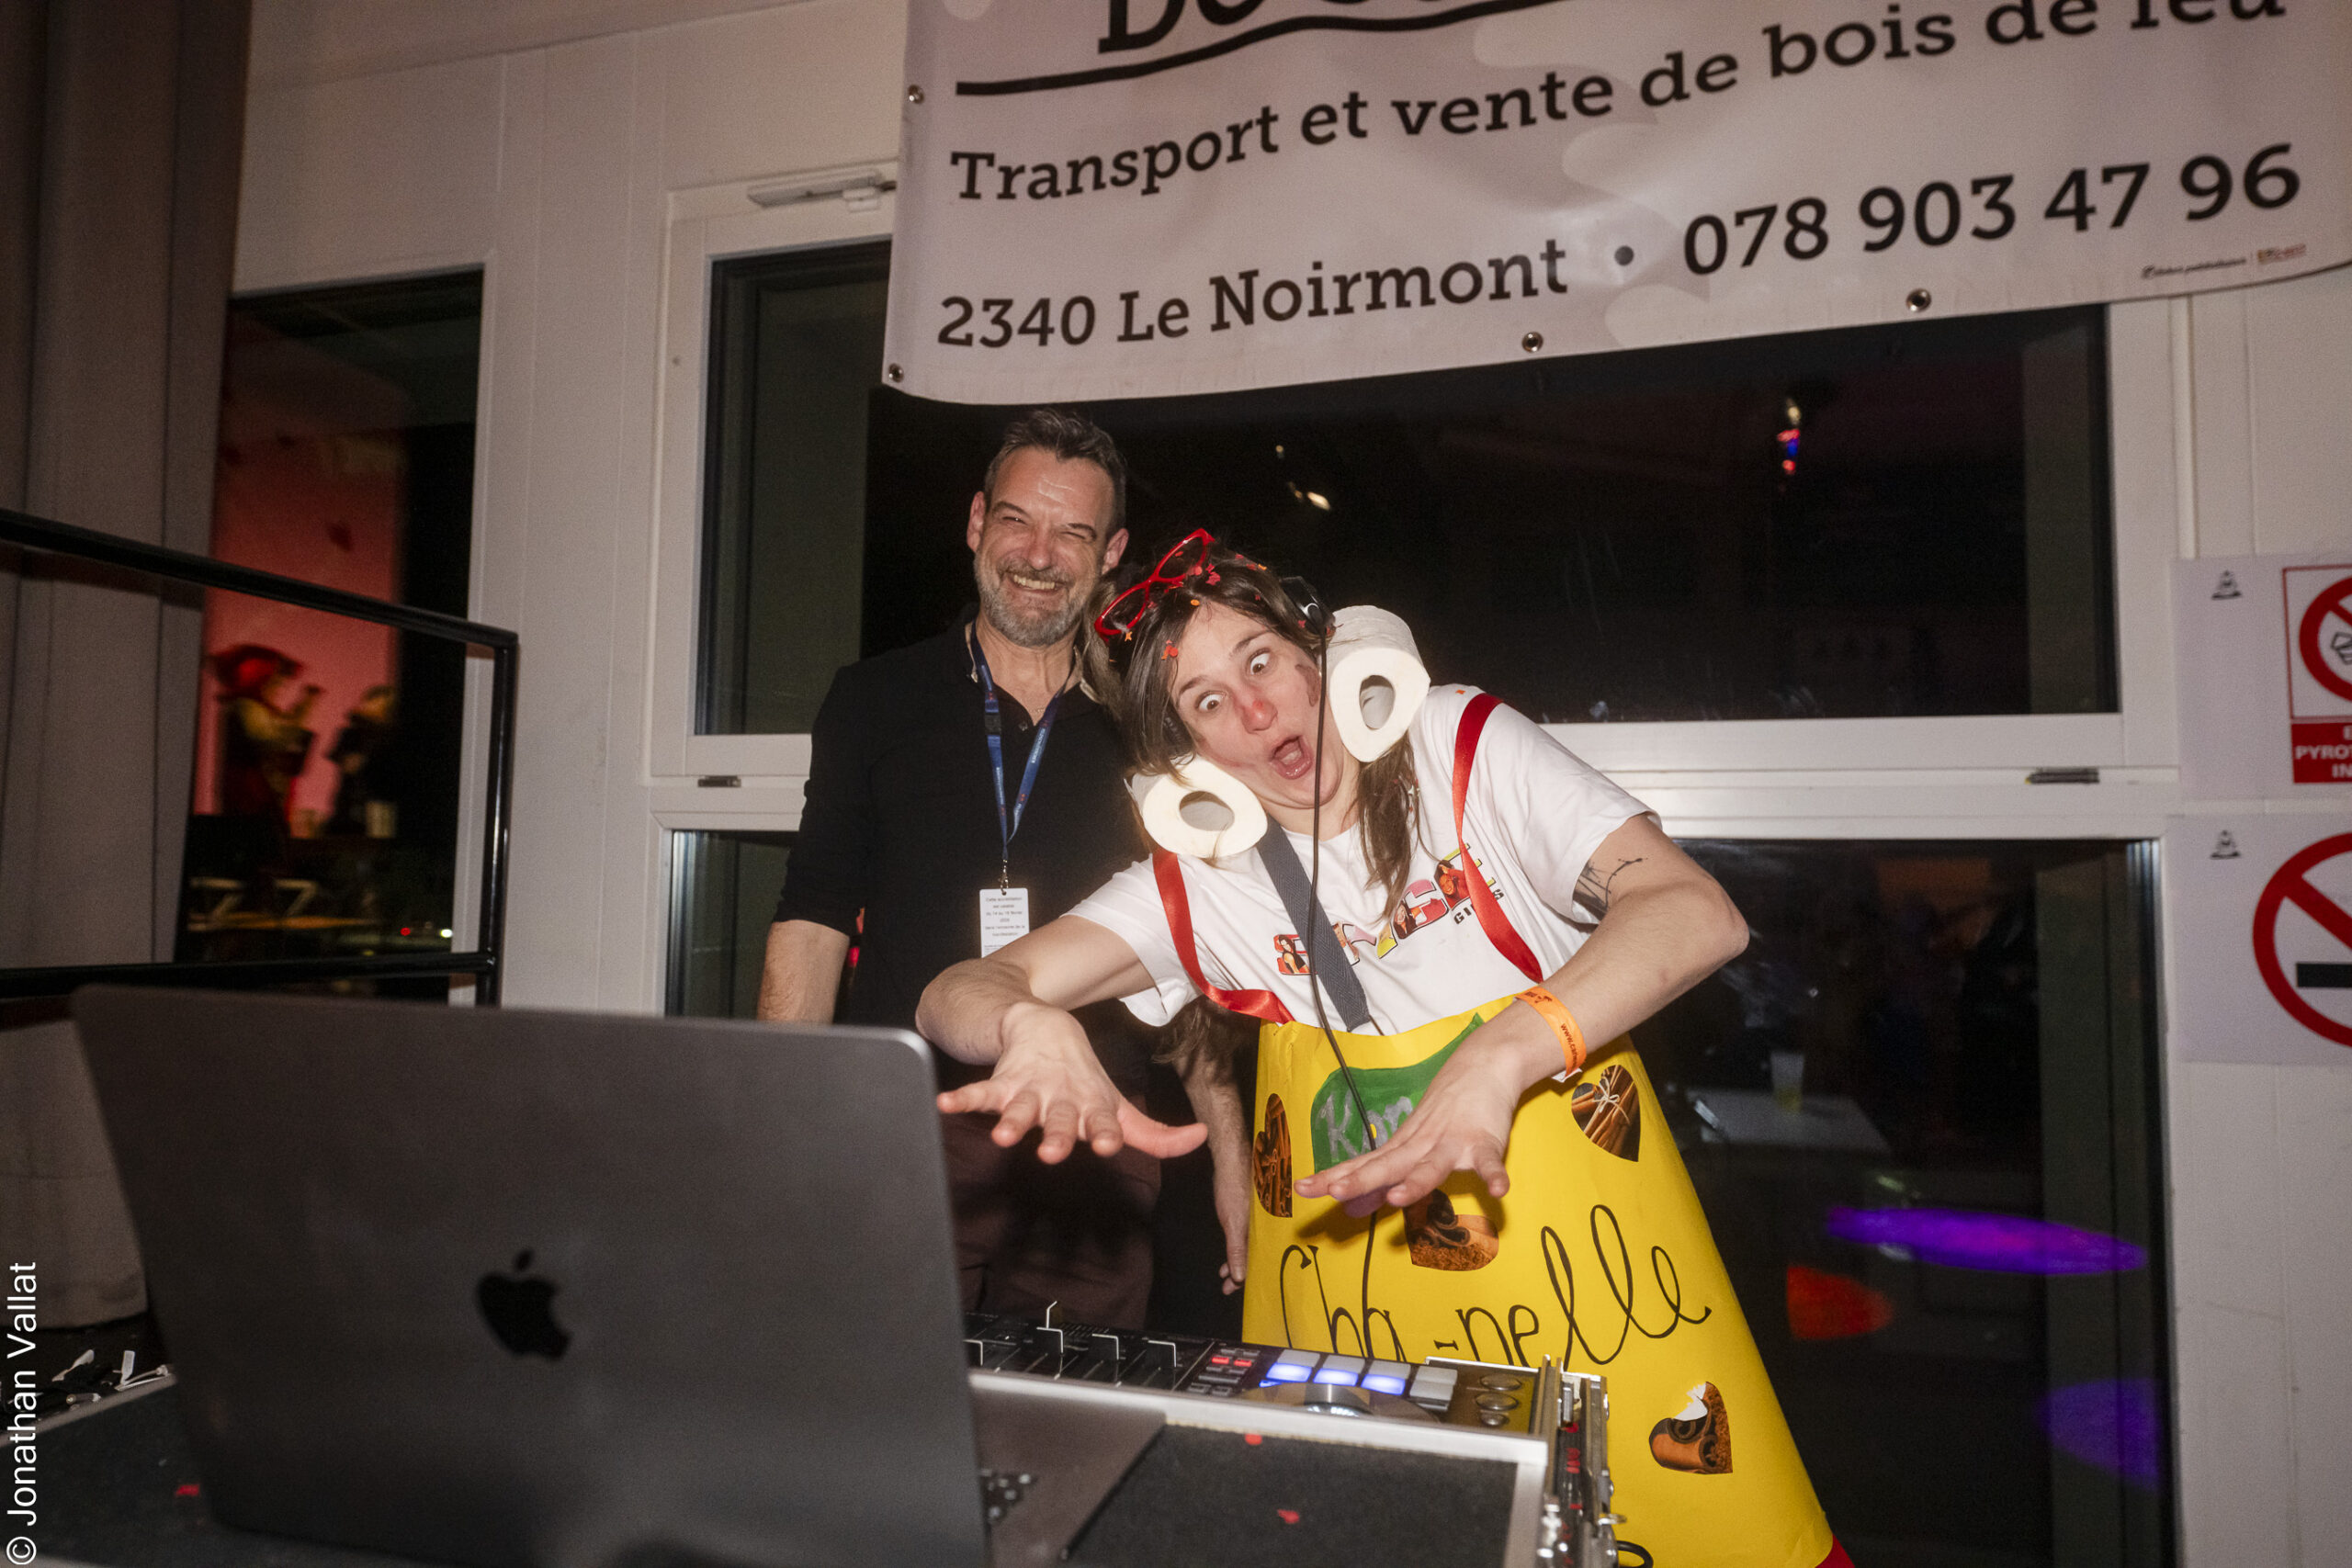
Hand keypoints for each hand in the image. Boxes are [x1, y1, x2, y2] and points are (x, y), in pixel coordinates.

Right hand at [934, 1001, 1205, 1162]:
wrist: (1044, 1026)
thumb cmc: (1084, 1079)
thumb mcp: (1118, 1105)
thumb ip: (1156, 1134)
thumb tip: (1202, 1137)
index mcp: (1091, 1107)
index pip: (1102, 1123)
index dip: (1104, 1132)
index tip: (1107, 1145)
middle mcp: (1061, 1100)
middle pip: (1060, 1120)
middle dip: (1058, 1135)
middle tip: (1053, 1152)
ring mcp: (1029, 1090)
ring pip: (1020, 1108)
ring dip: (1012, 1120)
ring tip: (1003, 1134)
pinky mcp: (1000, 1082)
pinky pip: (979, 1091)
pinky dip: (962, 1098)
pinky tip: (944, 1105)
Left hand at [1210, 1146, 1252, 1294]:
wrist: (1231, 1156)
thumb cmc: (1234, 1187)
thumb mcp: (1233, 1223)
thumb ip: (1237, 1250)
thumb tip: (1239, 1278)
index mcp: (1266, 1231)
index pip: (1259, 1262)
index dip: (1246, 1278)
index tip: (1232, 1289)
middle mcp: (1266, 1226)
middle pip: (1256, 1255)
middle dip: (1240, 1272)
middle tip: (1227, 1287)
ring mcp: (1259, 1218)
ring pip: (1250, 1246)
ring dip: (1236, 1259)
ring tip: (1224, 1274)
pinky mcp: (1251, 1210)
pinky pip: (1247, 1235)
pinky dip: (1236, 1245)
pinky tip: (1228, 1252)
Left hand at [1292, 1032, 1528, 1213]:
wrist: (1480, 1067)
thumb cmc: (1442, 1113)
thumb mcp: (1407, 1147)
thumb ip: (1380, 1180)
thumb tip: (1347, 1208)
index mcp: (1400, 1148)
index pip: (1361, 1165)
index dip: (1333, 1177)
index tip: (1302, 1188)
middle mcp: (1420, 1145)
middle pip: (1386, 1166)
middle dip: (1360, 1180)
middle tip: (1333, 1192)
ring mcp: (1451, 1143)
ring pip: (1431, 1166)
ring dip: (1414, 1183)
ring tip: (1396, 1200)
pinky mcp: (1483, 1142)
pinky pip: (1489, 1162)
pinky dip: (1494, 1175)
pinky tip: (1498, 1192)